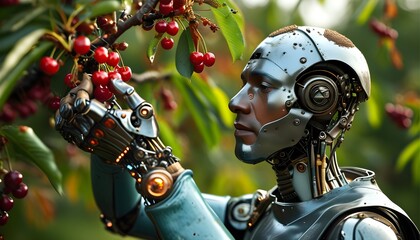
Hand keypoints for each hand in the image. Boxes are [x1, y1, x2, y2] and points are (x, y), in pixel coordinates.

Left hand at [56, 73, 183, 201]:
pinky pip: (64, 129)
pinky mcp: (83, 145)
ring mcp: (87, 140)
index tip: (90, 78)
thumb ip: (127, 92)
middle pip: (70, 108)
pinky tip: (74, 109)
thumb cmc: (143, 131)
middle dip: (75, 92)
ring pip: (63, 118)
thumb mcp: (142, 109)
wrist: (139, 156)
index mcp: (108, 122)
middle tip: (85, 86)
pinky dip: (64, 116)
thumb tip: (112, 79)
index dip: (83, 87)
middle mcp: (94, 132)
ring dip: (68, 103)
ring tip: (79, 96)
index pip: (82, 103)